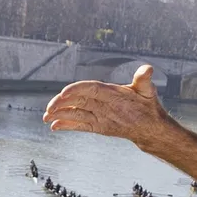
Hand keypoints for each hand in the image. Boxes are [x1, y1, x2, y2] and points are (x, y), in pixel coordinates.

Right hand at [43, 65, 173, 148]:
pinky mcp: (96, 125)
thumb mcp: (147, 91)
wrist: (150, 123)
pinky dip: (67, 126)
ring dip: (60, 114)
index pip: (89, 87)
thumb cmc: (147, 104)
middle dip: (61, 103)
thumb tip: (148, 69)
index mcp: (108, 91)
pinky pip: (80, 125)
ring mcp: (96, 113)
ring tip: (46, 119)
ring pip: (75, 112)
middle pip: (76, 99)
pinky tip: (54, 127)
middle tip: (49, 109)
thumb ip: (143, 80)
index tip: (64, 93)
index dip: (76, 89)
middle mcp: (99, 101)